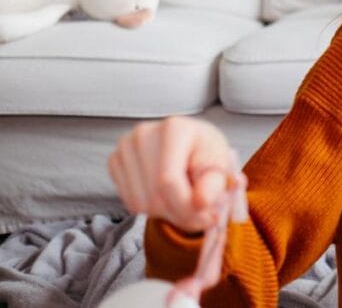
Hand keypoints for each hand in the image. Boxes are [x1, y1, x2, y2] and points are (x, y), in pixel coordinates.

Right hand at [108, 116, 235, 232]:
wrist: (192, 145)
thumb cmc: (207, 154)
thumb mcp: (221, 166)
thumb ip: (214, 184)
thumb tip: (201, 202)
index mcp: (174, 128)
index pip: (168, 181)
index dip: (187, 208)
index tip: (208, 217)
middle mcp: (143, 133)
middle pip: (153, 196)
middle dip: (179, 214)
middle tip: (200, 213)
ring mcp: (125, 147)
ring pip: (139, 204)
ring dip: (166, 213)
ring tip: (184, 198)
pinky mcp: (114, 160)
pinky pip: (129, 202)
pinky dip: (150, 208)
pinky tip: (166, 193)